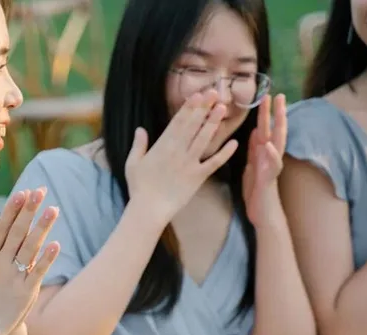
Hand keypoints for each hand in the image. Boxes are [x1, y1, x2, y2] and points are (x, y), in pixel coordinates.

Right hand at [0, 188, 59, 334]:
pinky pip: (37, 272)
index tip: (23, 193)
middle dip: (29, 211)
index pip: (1, 228)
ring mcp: (13, 278)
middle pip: (17, 233)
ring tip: (53, 209)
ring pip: (29, 248)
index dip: (13, 210)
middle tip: (41, 191)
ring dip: (42, 228)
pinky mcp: (26, 293)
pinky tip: (56, 244)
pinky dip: (46, 258)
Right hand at [126, 90, 238, 223]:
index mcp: (163, 146)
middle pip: (193, 126)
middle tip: (215, 92)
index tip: (198, 95)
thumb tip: (140, 129)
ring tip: (223, 108)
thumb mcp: (132, 164)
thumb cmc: (138, 188)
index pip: (178, 122)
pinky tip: (234, 143)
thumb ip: (138, 145)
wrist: (149, 210)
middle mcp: (178, 151)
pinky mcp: (198, 177)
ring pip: (204, 139)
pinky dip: (224, 153)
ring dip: (213, 123)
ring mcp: (189, 163)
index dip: (189, 107)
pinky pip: (214, 163)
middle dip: (204, 108)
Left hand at [242, 94, 286, 225]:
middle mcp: (270, 157)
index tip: (265, 97)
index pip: (265, 130)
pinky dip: (270, 154)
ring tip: (279, 109)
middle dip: (275, 113)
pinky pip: (272, 165)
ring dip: (279, 126)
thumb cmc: (256, 192)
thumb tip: (254, 134)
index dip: (265, 115)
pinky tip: (269, 144)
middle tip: (277, 94)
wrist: (262, 214)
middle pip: (274, 131)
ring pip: (278, 142)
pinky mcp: (269, 179)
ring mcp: (271, 167)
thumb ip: (253, 151)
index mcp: (262, 154)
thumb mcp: (252, 167)